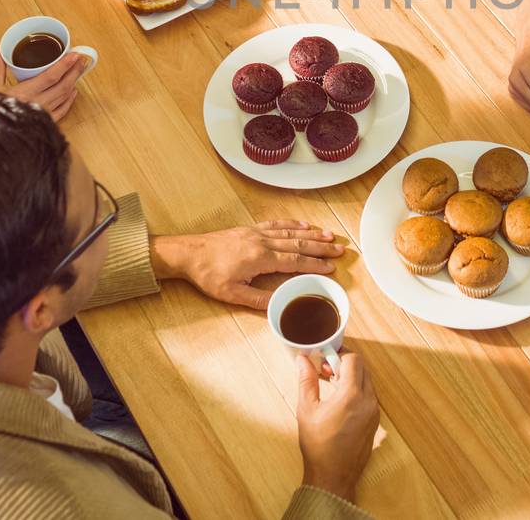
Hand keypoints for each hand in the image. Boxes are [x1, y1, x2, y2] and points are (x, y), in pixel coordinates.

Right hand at [0, 50, 87, 120]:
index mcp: (25, 93)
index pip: (51, 76)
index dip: (65, 65)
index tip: (74, 55)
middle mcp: (38, 103)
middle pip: (63, 85)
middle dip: (75, 71)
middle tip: (81, 60)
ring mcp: (44, 114)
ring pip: (65, 96)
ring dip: (73, 82)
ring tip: (78, 71)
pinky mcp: (46, 123)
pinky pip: (63, 110)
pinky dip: (70, 100)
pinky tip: (73, 92)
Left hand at [151, 221, 344, 309]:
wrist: (189, 253)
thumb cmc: (208, 274)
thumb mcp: (231, 294)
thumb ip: (257, 300)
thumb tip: (280, 305)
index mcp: (260, 258)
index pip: (295, 261)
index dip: (315, 264)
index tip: (332, 267)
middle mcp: (262, 242)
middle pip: (299, 243)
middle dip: (321, 247)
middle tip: (340, 249)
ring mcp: (257, 233)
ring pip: (290, 232)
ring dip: (312, 234)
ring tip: (329, 235)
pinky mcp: (250, 229)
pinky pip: (276, 224)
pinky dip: (293, 224)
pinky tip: (303, 225)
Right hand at [297, 349, 378, 502]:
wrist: (333, 476)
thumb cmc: (318, 445)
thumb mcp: (307, 410)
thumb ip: (307, 380)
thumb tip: (302, 359)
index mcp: (352, 395)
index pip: (354, 360)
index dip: (339, 354)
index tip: (325, 357)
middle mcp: (368, 401)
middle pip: (363, 368)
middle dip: (345, 364)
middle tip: (326, 369)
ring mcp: (374, 412)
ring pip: (367, 382)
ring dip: (352, 377)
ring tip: (331, 384)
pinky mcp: (375, 421)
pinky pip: (369, 396)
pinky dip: (357, 390)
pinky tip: (341, 400)